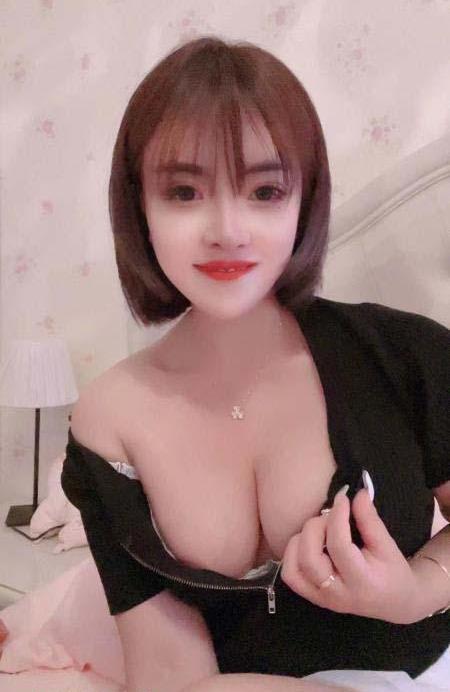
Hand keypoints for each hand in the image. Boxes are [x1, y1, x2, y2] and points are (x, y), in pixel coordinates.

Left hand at [280, 487, 420, 623]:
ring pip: (293, 568)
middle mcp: (337, 595)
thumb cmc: (392, 573)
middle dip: (315, 528)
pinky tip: (309, 543)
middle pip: (309, 559)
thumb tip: (357, 493)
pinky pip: (290, 574)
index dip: (337, 517)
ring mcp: (320, 598)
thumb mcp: (388, 546)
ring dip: (301, 540)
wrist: (394, 602)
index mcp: (362, 583)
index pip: (339, 546)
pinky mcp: (310, 596)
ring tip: (321, 531)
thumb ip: (370, 520)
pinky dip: (293, 553)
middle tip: (330, 517)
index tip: (343, 498)